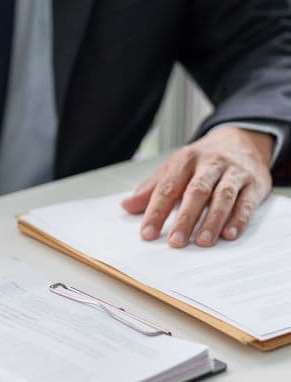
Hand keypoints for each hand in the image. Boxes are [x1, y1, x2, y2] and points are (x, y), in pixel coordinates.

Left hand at [121, 127, 272, 247]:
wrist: (241, 139)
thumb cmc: (201, 161)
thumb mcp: (173, 169)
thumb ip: (151, 190)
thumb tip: (126, 206)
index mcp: (185, 161)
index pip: (167, 188)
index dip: (156, 212)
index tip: (147, 234)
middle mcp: (210, 164)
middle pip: (196, 192)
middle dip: (185, 218)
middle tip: (175, 242)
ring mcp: (234, 172)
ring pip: (223, 196)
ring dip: (212, 220)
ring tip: (202, 241)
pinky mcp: (255, 182)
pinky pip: (247, 202)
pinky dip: (239, 219)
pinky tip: (229, 234)